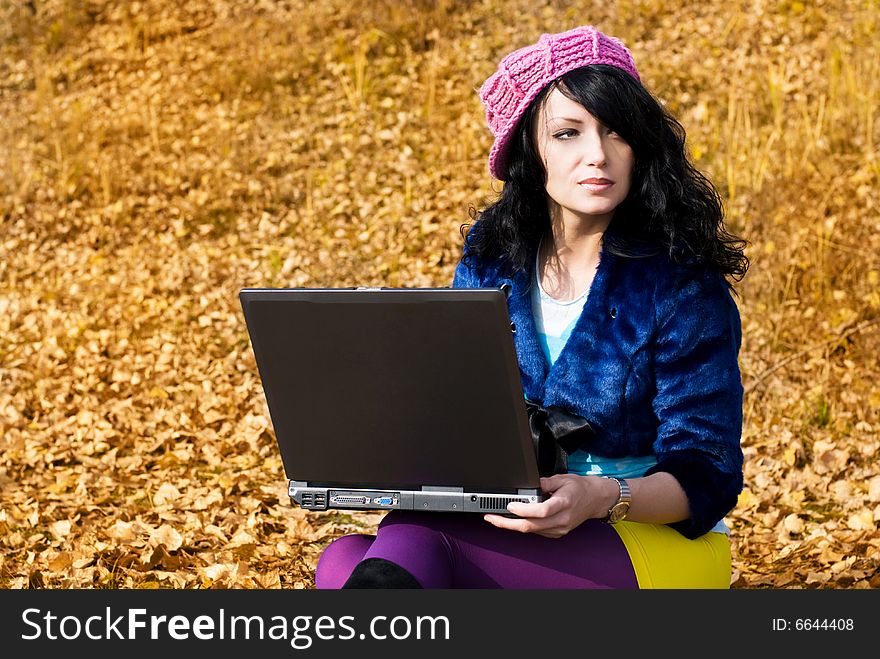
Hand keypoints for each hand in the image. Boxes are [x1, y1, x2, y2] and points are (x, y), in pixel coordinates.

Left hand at [483, 474, 614, 537]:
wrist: (596, 500)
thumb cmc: (580, 488)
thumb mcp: (562, 478)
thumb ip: (544, 482)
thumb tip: (527, 484)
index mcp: (563, 503)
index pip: (541, 511)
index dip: (523, 510)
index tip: (510, 505)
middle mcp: (561, 519)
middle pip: (531, 526)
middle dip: (507, 523)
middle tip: (491, 517)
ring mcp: (560, 529)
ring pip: (532, 531)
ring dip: (512, 526)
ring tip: (496, 518)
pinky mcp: (557, 533)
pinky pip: (537, 532)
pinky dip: (524, 526)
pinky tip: (514, 520)